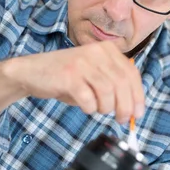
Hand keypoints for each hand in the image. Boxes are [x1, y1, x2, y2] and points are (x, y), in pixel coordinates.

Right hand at [4, 41, 144, 122]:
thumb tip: (133, 108)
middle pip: (122, 84)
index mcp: (106, 49)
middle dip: (126, 107)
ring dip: (106, 108)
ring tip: (98, 110)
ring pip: (108, 93)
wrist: (31, 71)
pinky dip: (90, 108)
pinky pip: (89, 100)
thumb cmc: (66, 76)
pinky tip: (85, 107)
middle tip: (122, 120)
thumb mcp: (93, 73)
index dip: (138, 96)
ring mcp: (82, 63)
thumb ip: (113, 84)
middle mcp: (96, 52)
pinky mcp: (69, 77)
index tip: (138, 113)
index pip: (131, 73)